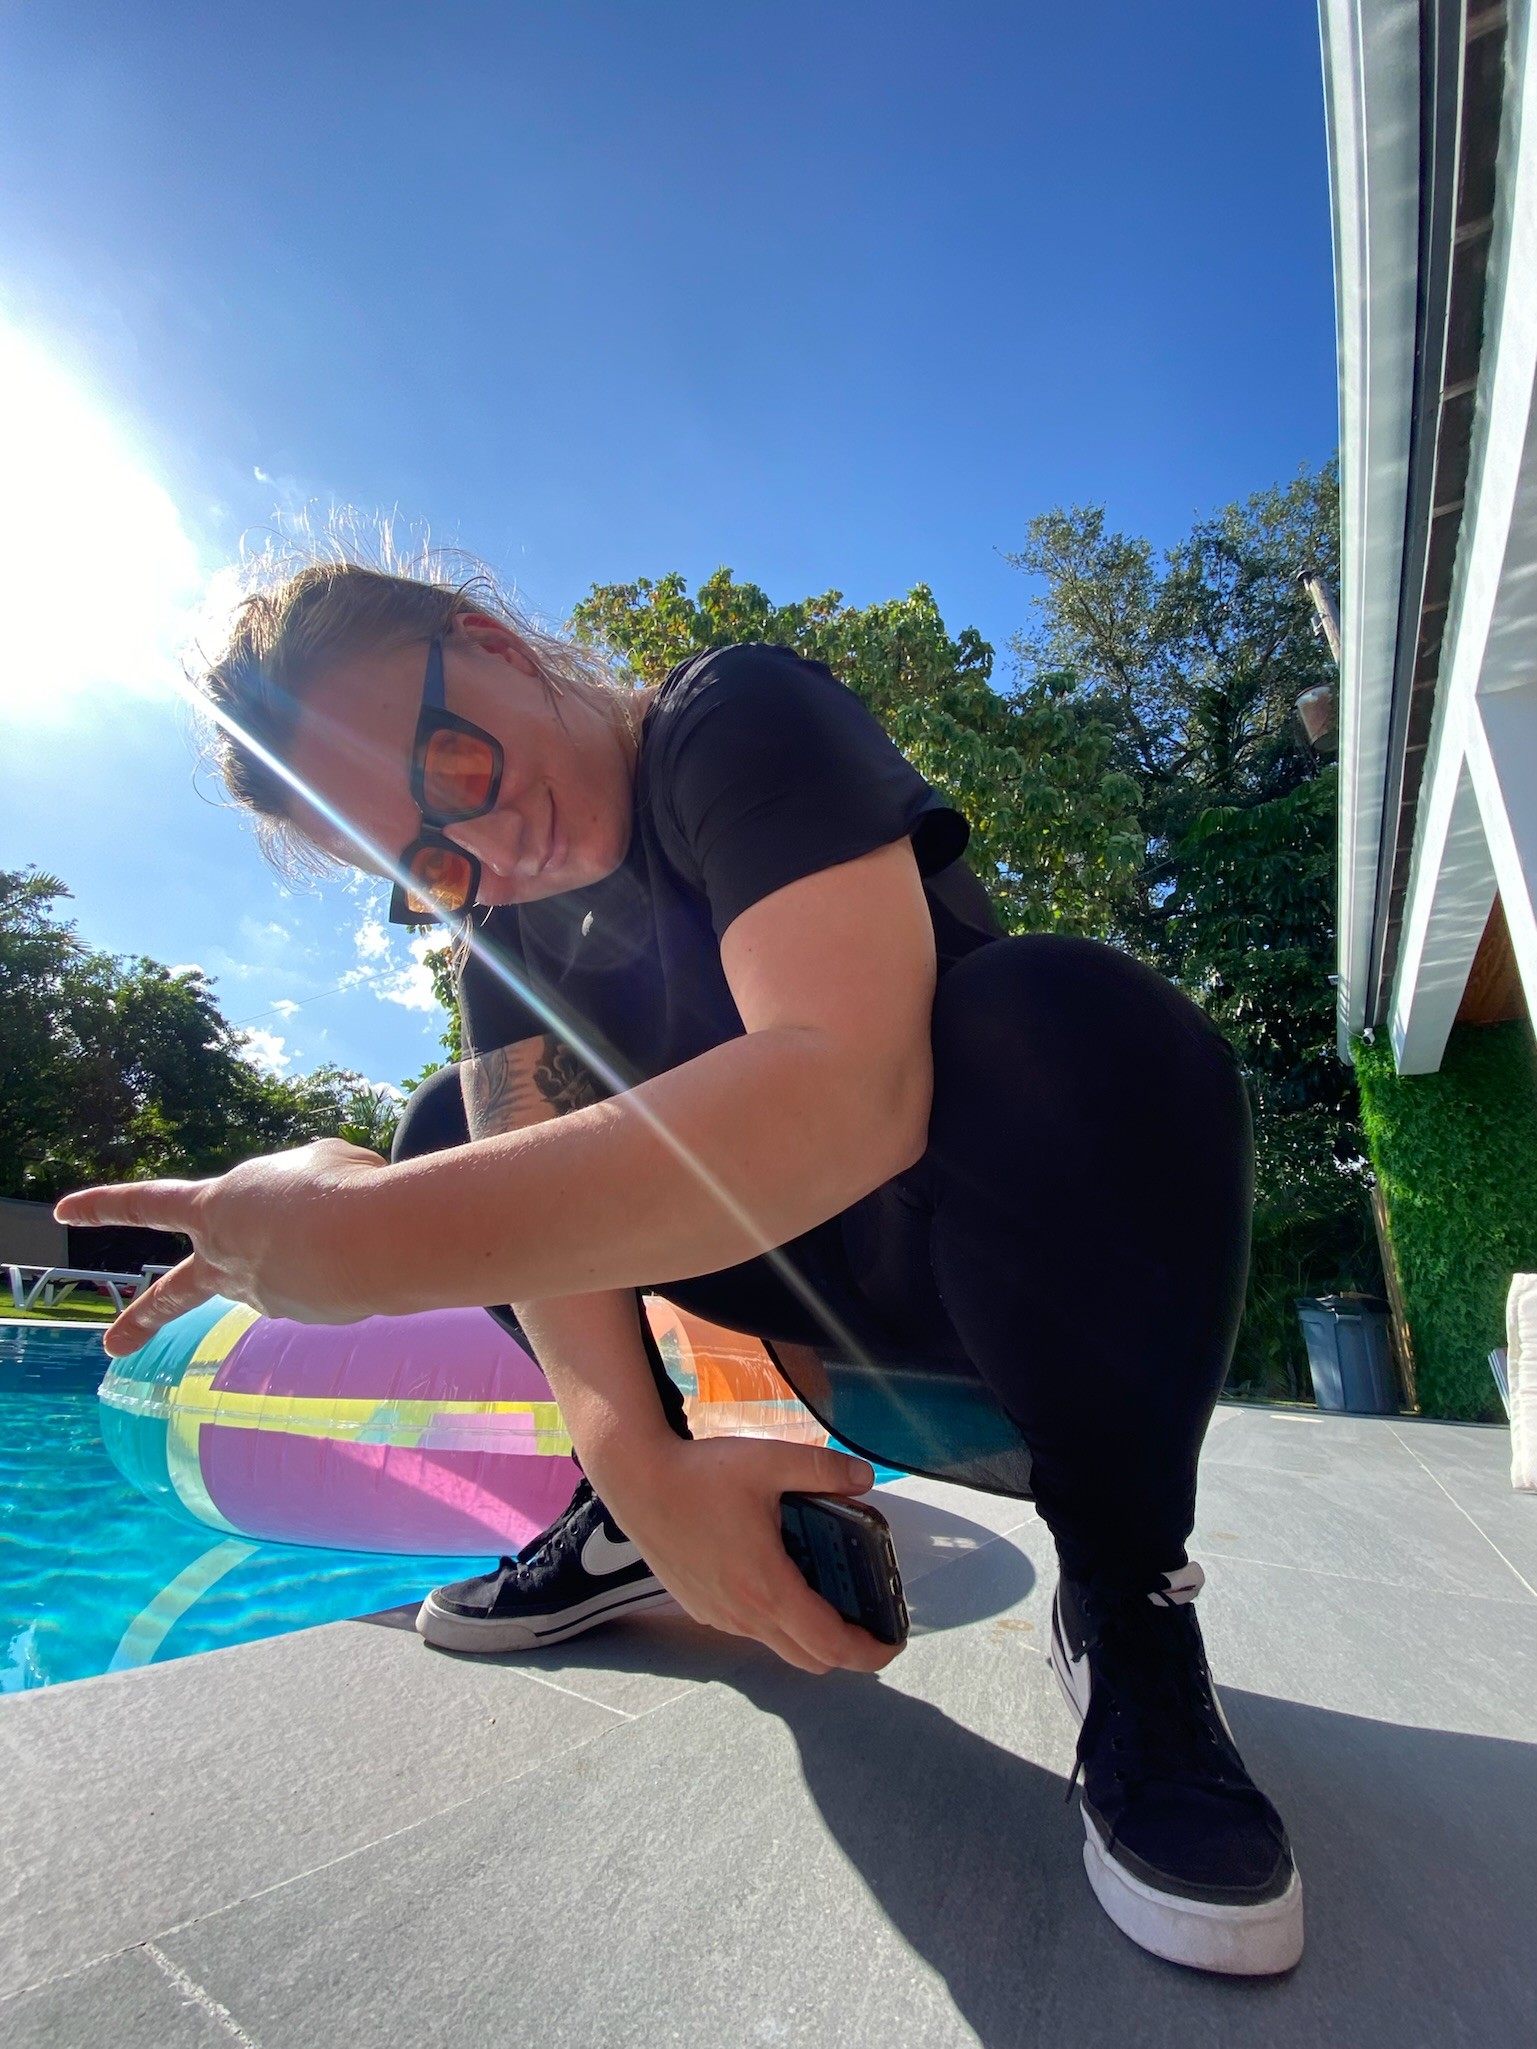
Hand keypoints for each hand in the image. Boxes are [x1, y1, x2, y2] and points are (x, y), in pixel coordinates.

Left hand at [54, 1139, 391, 1357]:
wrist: (368, 1242)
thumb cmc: (332, 1187)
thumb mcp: (310, 1162)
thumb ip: (293, 1186)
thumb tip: (305, 1217)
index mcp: (213, 1208)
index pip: (147, 1202)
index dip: (105, 1204)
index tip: (64, 1212)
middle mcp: (225, 1258)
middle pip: (174, 1294)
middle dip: (141, 1319)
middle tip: (112, 1346)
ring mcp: (260, 1294)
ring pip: (277, 1271)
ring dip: (311, 1253)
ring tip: (350, 1223)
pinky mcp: (301, 1316)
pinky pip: (320, 1282)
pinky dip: (343, 1265)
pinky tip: (367, 1249)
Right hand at [584, 1432, 903, 1675]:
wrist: (636, 1480)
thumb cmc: (699, 1474)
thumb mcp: (770, 1462)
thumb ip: (824, 1470)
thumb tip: (864, 1480)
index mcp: (767, 1586)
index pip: (831, 1643)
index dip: (870, 1651)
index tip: (894, 1643)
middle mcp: (743, 1614)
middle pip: (810, 1658)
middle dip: (847, 1649)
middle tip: (869, 1619)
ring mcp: (718, 1616)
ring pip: (778, 1645)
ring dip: (809, 1633)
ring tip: (826, 1591)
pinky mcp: (699, 1608)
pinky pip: (749, 1630)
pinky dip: (775, 1620)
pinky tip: (777, 1575)